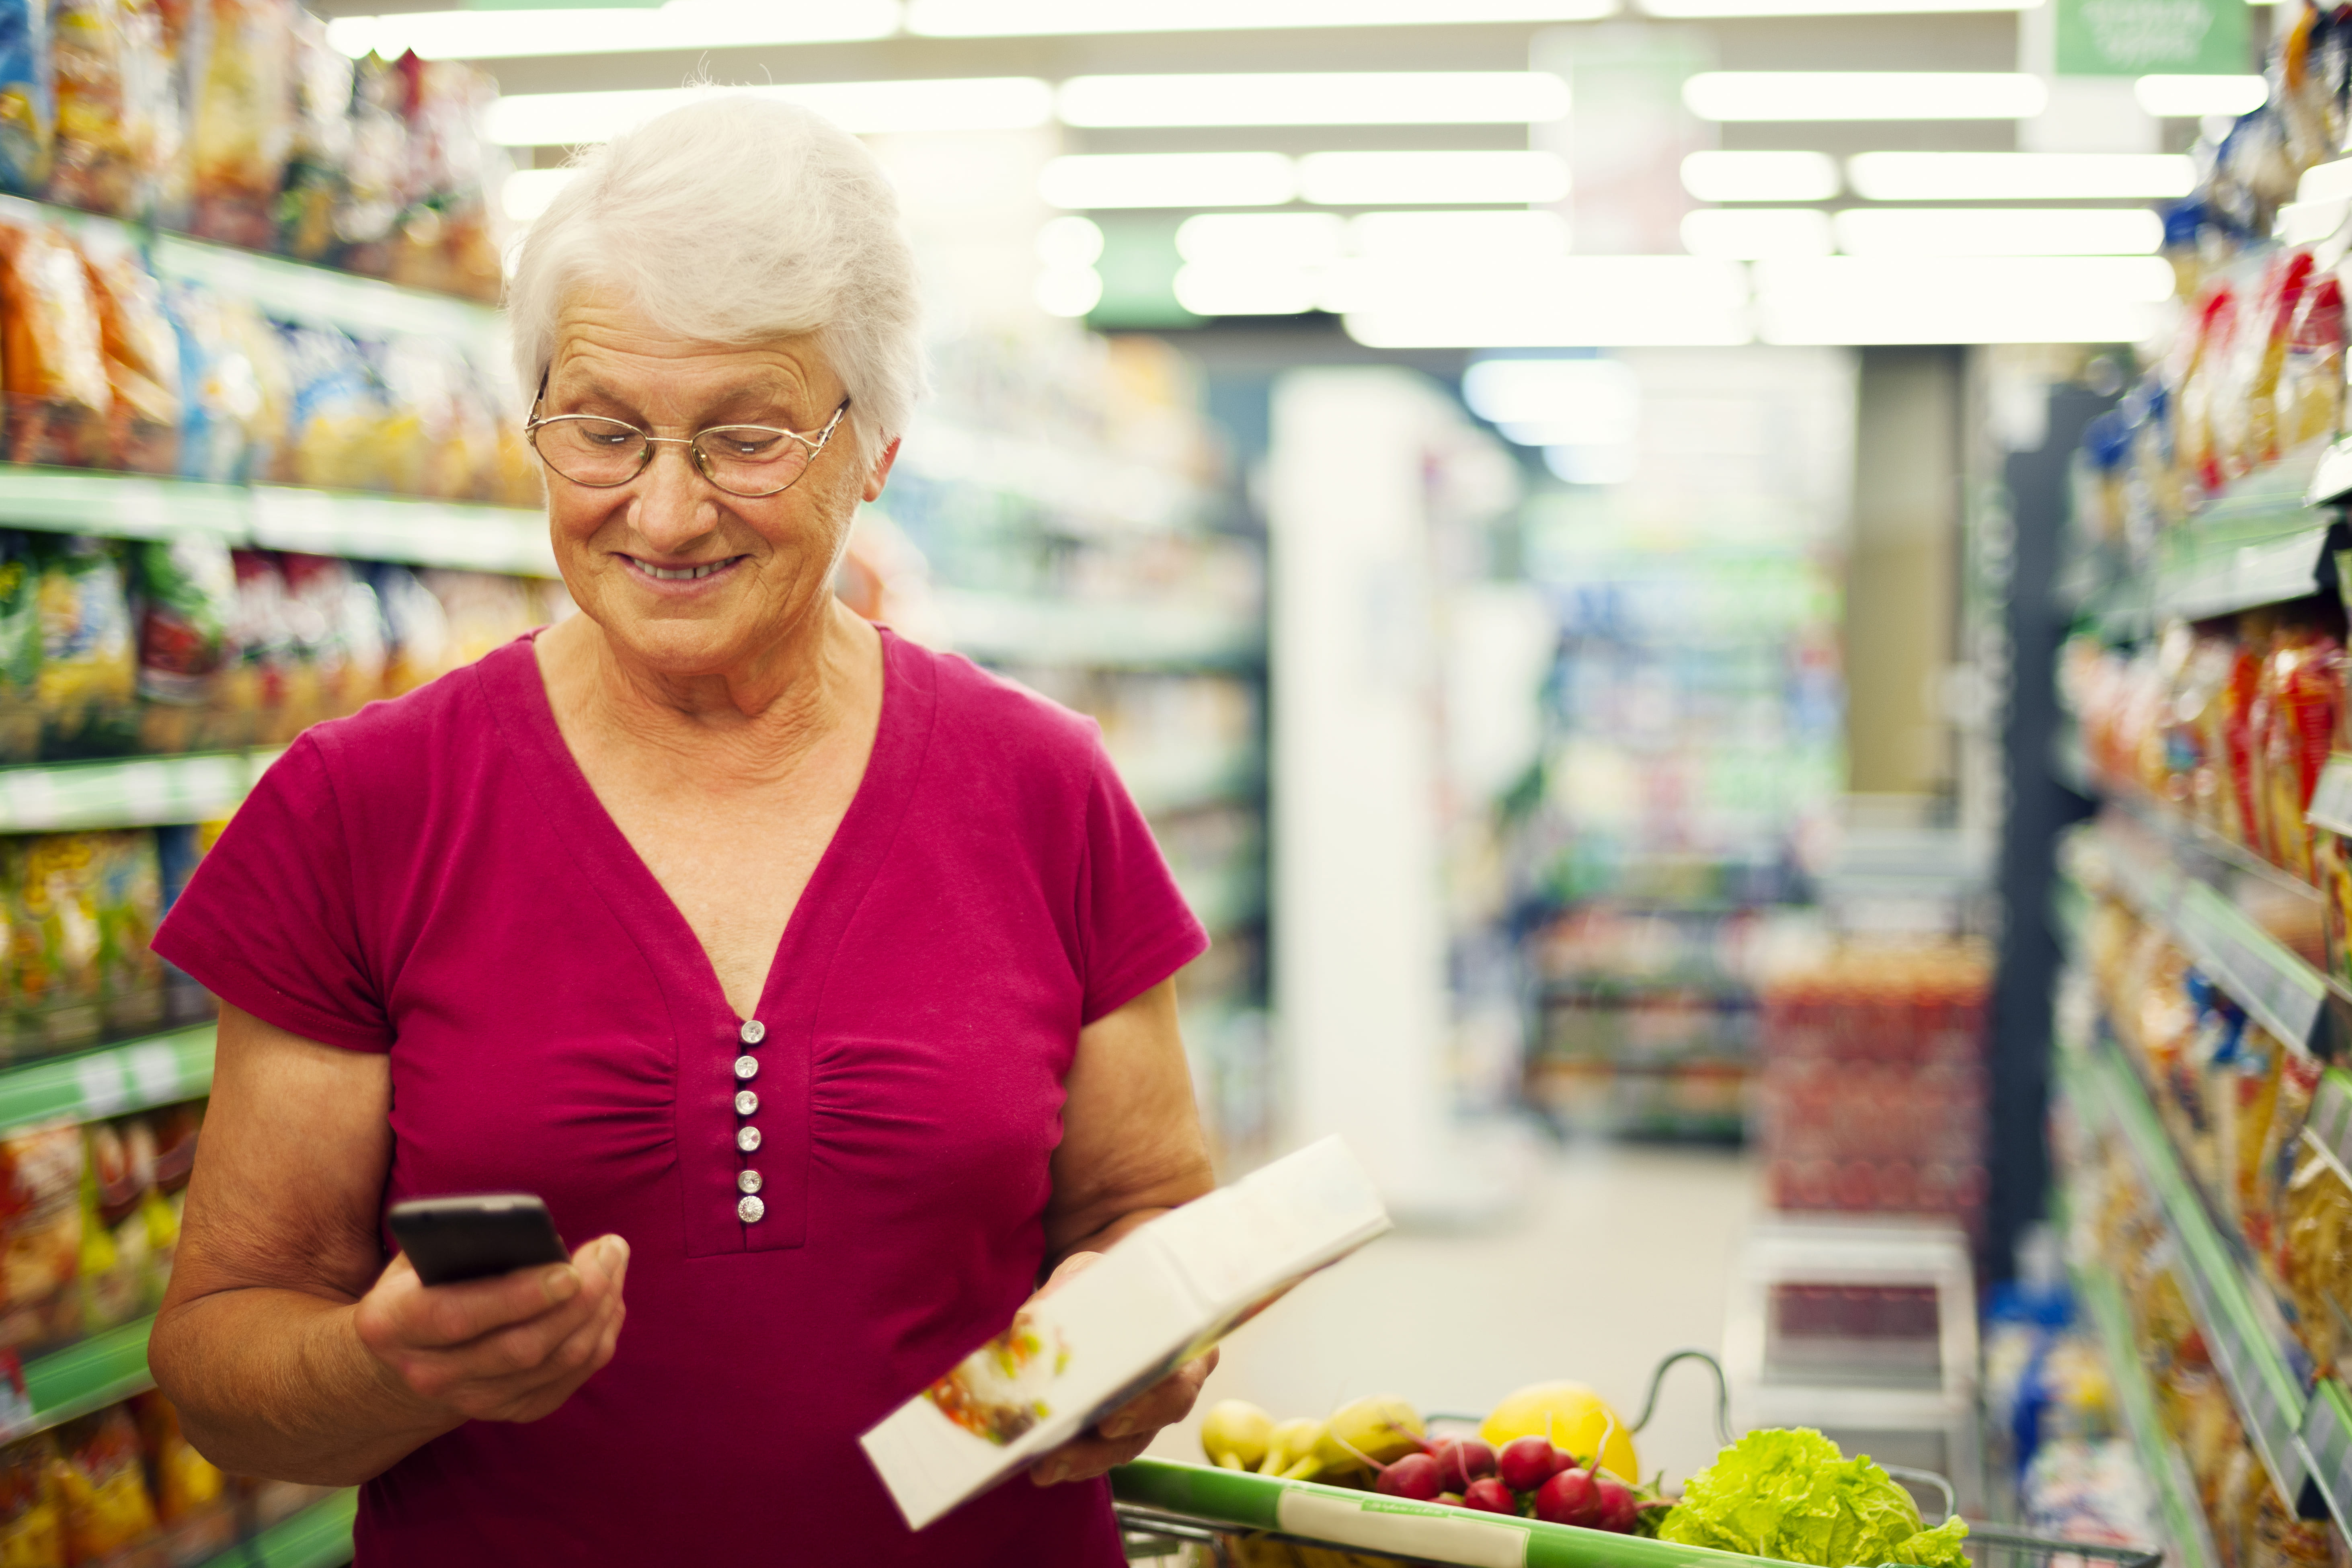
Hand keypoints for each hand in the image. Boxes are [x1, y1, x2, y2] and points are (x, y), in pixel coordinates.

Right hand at [353, 1234, 628, 1426]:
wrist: (409, 1351)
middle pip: (521, 1347)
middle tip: (611, 1249)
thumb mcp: (421, 1253)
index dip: (518, 1296)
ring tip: (615, 1263)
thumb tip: (526, 1231)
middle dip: (580, 1296)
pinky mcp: (510, 1411)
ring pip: (555, 1362)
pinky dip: (601, 1336)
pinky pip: (571, 1377)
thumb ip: (459, 1241)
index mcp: (392, 1325)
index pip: (458, 1317)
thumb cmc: (424, 1281)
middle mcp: (428, 1375)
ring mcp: (470, 1402)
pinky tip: (610, 1301)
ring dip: (598, 1310)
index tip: (569, 1270)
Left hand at [1025, 1251, 1217, 1487]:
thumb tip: (1029, 1323)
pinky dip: (1075, 1458)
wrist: (1109, 1286)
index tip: (1107, 1422)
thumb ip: (1066, 1292)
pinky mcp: (1122, 1422)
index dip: (1147, 1406)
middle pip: (1147, 1427)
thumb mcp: (1090, 1270)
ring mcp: (1149, 1407)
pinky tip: (1043, 1464)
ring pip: (1125, 1446)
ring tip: (1042, 1469)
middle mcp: (1176, 1382)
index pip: (1179, 1382)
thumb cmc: (1109, 1277)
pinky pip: (1105, 1450)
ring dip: (1082, 1461)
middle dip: (1101, 1447)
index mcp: (1186, 1341)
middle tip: (1058, 1456)